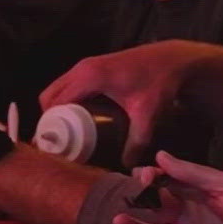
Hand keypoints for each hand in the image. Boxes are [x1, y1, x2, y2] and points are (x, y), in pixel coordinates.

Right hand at [40, 41, 213, 166]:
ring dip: (57, 109)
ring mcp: (86, 65)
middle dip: (50, 119)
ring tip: (67, 132)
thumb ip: (137, 141)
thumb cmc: (159, 82)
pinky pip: (68, 84)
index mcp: (89, 77)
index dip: (49, 124)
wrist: (172, 58)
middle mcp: (82, 68)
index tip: (51, 144)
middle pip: (50, 95)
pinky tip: (78, 117)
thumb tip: (127, 165)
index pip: (55, 102)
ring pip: (57, 88)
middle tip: (59, 141)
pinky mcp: (92, 66)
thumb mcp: (147, 115)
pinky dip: (66, 100)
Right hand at [111, 151, 222, 223]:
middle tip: (131, 197)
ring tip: (119, 221)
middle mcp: (185, 219)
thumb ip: (194, 174)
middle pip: (152, 209)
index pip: (163, 184)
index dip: (149, 179)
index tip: (144, 177)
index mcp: (193, 197)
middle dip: (138, 201)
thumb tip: (160, 155)